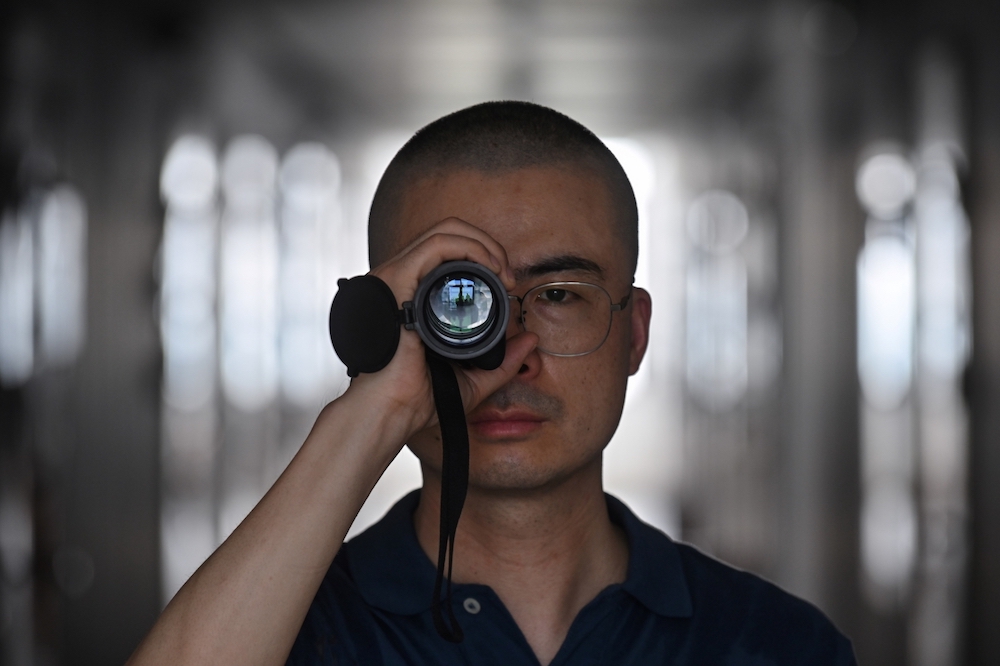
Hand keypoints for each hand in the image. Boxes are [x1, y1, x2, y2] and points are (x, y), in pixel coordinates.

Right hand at [344, 218, 537, 439]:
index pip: (449, 252)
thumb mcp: (473, 378)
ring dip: (482, 243)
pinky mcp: (397, 279)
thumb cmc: (419, 397)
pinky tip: (490, 267)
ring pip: (444, 231)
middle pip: (448, 233)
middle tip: (508, 274)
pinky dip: (469, 247)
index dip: (484, 257)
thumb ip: (503, 361)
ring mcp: (397, 277)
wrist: (394, 411)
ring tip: (502, 270)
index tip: (507, 284)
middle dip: (487, 245)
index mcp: (413, 295)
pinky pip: (436, 245)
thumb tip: (531, 340)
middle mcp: (403, 280)